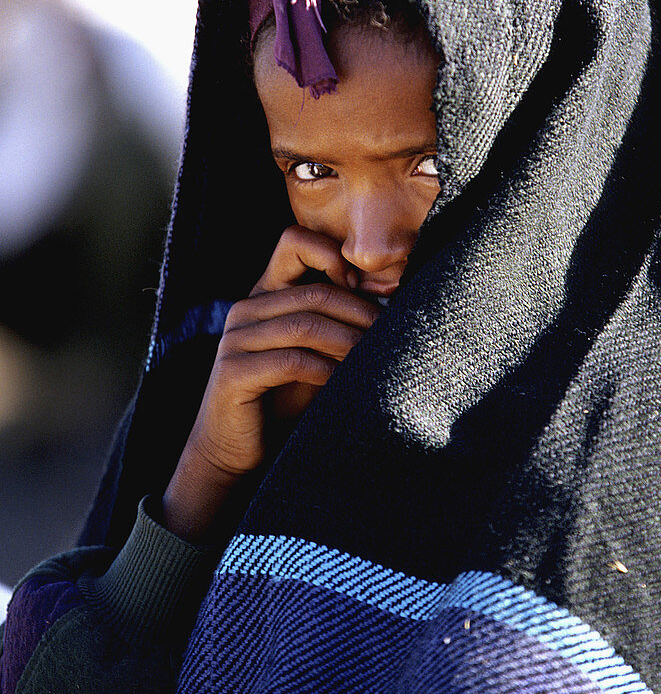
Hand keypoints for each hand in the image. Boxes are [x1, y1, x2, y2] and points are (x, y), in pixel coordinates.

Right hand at [162, 226, 377, 539]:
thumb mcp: (313, 353)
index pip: (293, 242)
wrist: (237, 451)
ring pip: (306, 325)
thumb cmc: (286, 399)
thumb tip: (393, 303)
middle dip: (360, 312)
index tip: (367, 287)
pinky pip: (292, 361)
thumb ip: (336, 324)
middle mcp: (246, 309)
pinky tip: (346, 383)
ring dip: (349, 342)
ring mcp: (235, 339)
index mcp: (264, 294)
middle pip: (314, 292)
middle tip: (392, 334)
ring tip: (377, 359)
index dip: (332, 253)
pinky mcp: (233, 372)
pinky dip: (327, 371)